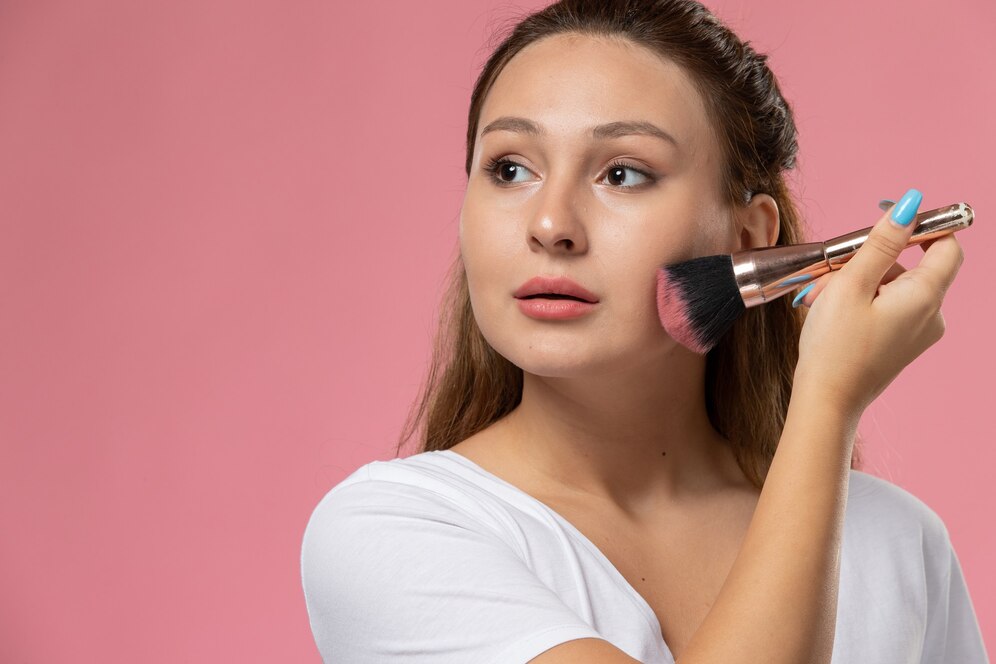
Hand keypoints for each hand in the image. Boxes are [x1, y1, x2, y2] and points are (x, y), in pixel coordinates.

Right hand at [792, 189, 963, 415]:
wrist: (826, 402)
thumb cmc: (834, 347)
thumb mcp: (851, 284)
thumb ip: (881, 242)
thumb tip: (911, 205)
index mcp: (925, 297)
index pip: (946, 245)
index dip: (920, 226)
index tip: (885, 219)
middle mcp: (931, 315)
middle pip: (908, 266)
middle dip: (866, 261)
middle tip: (829, 273)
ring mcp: (917, 332)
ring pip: (891, 287)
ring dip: (855, 283)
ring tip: (819, 299)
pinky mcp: (901, 344)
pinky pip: (886, 308)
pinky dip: (859, 302)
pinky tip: (829, 312)